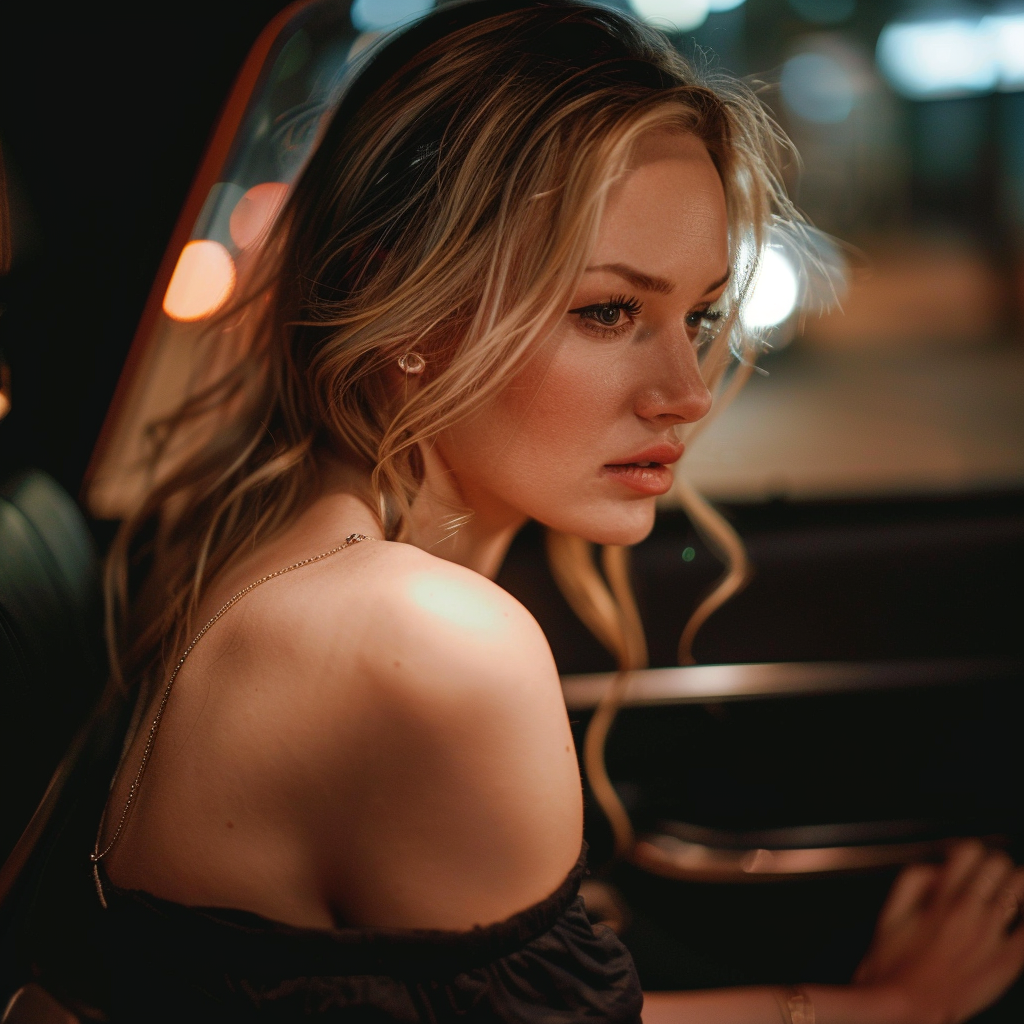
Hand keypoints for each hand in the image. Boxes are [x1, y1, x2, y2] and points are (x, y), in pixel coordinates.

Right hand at [852, 840, 1023, 1023]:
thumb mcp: (889, 911)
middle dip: (996, 866)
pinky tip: (1023, 916)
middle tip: (992, 877)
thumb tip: (938, 870)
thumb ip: (914, 880)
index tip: (969, 860)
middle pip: (999, 863)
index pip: (969, 849)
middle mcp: (969, 910)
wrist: (906, 1010)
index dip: (970, 851)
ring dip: (1018, 885)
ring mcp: (992, 936)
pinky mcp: (1008, 962)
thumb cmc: (894, 965)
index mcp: (940, 896)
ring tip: (1013, 892)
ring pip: (1022, 887)